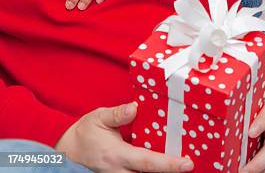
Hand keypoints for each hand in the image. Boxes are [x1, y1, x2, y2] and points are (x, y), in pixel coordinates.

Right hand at [55, 102, 193, 172]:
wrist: (67, 152)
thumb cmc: (85, 133)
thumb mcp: (99, 117)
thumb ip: (117, 114)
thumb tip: (134, 108)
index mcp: (117, 155)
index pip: (148, 162)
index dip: (169, 164)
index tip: (187, 163)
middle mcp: (119, 172)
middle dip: (168, 172)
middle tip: (187, 165)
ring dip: (159, 171)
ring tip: (177, 164)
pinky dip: (148, 170)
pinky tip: (161, 164)